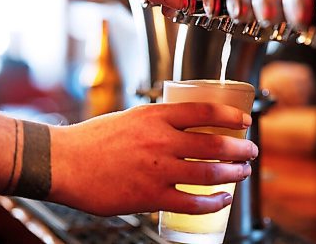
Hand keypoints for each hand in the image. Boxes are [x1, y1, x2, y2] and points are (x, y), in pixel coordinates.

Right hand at [49, 102, 256, 216]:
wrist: (64, 161)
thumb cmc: (95, 139)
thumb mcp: (131, 117)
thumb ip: (158, 120)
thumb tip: (185, 125)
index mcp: (156, 116)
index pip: (205, 112)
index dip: (231, 117)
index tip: (244, 121)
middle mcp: (161, 140)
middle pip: (215, 144)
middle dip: (240, 149)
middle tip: (251, 151)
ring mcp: (157, 169)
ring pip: (208, 173)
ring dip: (233, 174)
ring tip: (242, 173)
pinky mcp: (150, 196)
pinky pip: (191, 202)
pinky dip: (212, 202)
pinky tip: (222, 199)